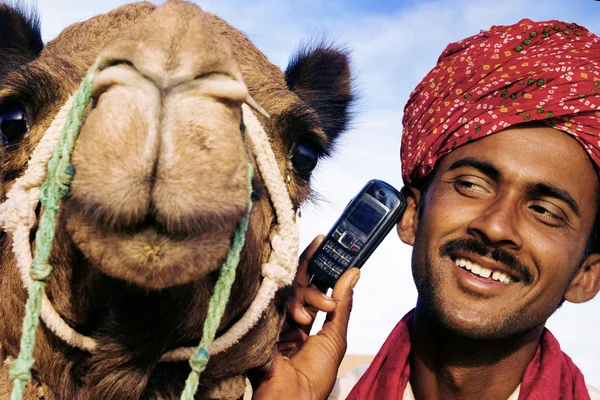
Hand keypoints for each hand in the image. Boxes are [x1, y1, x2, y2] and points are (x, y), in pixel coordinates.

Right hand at [251, 236, 360, 399]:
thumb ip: (342, 304)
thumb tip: (353, 273)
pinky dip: (284, 302)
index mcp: (306, 320)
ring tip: (307, 319)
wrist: (292, 397)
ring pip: (286, 289)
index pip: (312, 284)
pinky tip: (293, 306)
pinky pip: (270, 298)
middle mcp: (287, 315)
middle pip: (297, 281)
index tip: (324, 240)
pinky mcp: (258, 319)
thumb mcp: (335, 337)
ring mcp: (272, 316)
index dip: (318, 264)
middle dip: (310, 268)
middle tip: (322, 252)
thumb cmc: (315, 375)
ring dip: (302, 298)